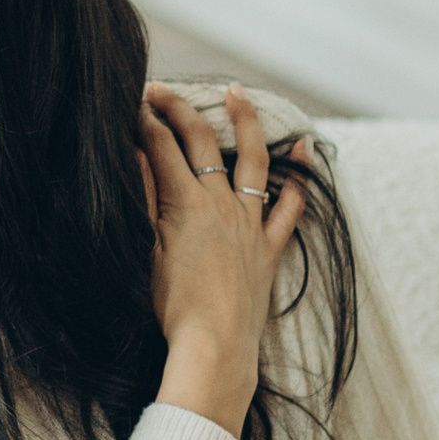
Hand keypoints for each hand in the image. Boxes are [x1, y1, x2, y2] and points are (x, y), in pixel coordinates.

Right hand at [138, 85, 309, 436]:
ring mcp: (250, 224)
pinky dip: (299, 177)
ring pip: (253, 159)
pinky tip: (303, 151)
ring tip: (238, 93)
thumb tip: (134, 156)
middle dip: (180, 110)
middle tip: (164, 91)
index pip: (161, 148)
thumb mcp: (145, 251)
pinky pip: (291, 205)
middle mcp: (221, 204)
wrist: (215, 348)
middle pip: (202, 142)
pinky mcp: (269, 248)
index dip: (146, 122)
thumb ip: (143, 199)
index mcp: (185, 205)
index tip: (135, 103)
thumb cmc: (173, 309)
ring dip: (245, 121)